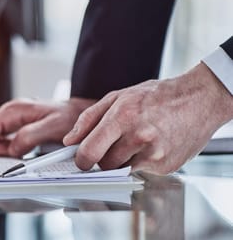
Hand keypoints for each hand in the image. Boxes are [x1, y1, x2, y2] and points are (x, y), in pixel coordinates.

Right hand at [0, 98, 95, 156]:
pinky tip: (16, 154)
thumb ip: (30, 136)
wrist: (84, 114)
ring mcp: (12, 119)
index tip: (6, 156)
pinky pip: (0, 138)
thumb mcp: (53, 127)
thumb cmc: (72, 118)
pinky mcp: (17, 126)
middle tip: (11, 158)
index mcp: (14, 110)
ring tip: (17, 156)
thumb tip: (12, 149)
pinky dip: (4, 149)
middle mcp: (10, 112)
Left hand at [63, 63, 232, 173]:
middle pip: (104, 164)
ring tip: (133, 140)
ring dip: (121, 160)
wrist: (197, 99)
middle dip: (103, 157)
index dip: (81, 159)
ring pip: (121, 170)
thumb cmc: (156, 96)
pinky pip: (140, 172)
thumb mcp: (117, 97)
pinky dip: (139, 162)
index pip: (90, 151)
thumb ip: (88, 119)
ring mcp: (154, 153)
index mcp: (122, 117)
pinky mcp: (166, 166)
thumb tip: (69, 140)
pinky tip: (149, 145)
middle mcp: (138, 137)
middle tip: (112, 143)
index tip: (80, 160)